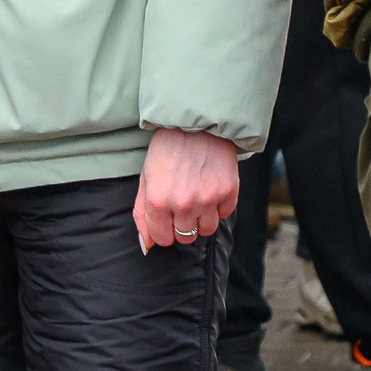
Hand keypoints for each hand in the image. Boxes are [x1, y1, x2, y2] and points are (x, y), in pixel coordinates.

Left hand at [135, 127, 238, 252]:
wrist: (196, 123)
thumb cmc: (167, 150)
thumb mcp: (146, 178)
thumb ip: (143, 214)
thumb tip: (147, 246)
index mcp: (157, 200)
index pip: (162, 239)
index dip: (163, 229)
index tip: (166, 217)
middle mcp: (182, 203)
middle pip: (184, 237)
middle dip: (181, 224)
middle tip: (181, 202)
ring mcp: (207, 199)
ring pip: (205, 231)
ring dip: (200, 218)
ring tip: (197, 196)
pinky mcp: (228, 192)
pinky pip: (223, 215)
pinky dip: (217, 206)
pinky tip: (210, 187)